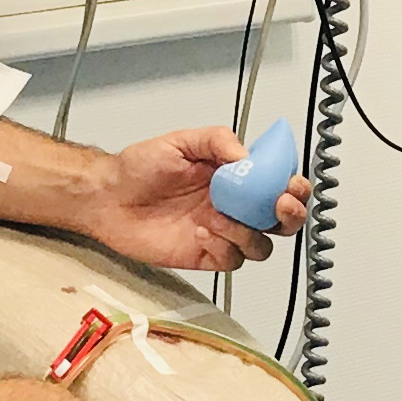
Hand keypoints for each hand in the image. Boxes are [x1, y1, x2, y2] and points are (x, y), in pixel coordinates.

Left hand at [80, 128, 312, 273]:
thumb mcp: (180, 141)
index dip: (293, 186)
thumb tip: (246, 156)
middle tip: (278, 205)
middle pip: (282, 220)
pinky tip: (200, 232)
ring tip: (219, 217)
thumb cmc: (139, 168)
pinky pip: (231, 260)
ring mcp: (222, 233)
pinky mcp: (205, 255)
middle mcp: (233, 206)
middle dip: (291, 215)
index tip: (290, 185)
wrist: (108, 198)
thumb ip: (216, 141)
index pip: (278, 183)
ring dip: (249, 232)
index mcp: (235, 177)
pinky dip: (223, 247)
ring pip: (261, 245)